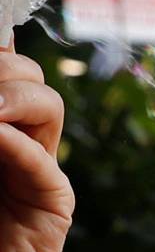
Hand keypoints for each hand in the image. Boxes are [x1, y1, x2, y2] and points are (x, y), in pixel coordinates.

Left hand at [0, 52, 72, 251]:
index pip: (9, 65)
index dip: (0, 47)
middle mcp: (18, 138)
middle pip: (32, 76)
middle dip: (3, 70)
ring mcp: (38, 168)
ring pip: (49, 105)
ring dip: (13, 96)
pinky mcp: (53, 204)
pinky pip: (44, 162)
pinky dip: (16, 144)